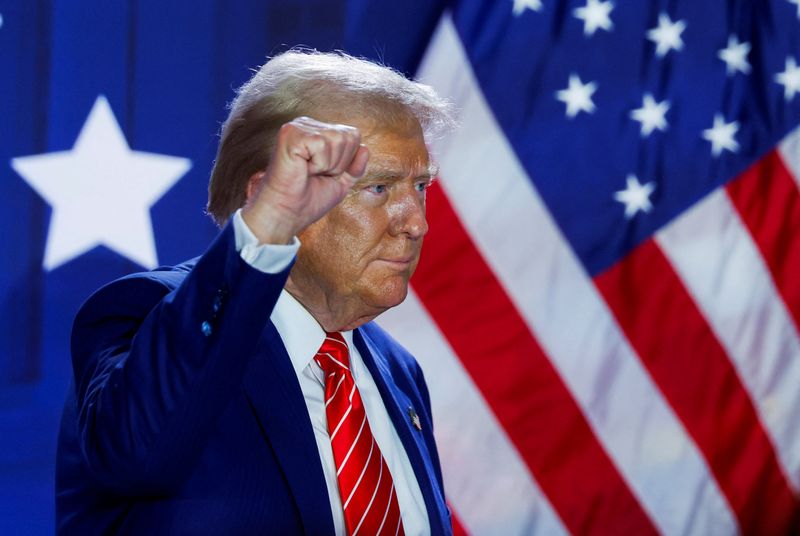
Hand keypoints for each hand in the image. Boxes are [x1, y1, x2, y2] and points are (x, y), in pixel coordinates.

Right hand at [241, 116, 369, 244]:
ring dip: (327, 165)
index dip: (346, 162)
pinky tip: (302, 168)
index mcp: (319, 132)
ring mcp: (299, 127)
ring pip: (338, 139)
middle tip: (315, 174)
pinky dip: (317, 163)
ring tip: (308, 172)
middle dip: (338, 163)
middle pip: (349, 136)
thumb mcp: (341, 183)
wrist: (287, 214)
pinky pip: (322, 144)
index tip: (324, 175)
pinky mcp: (291, 132)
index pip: (353, 136)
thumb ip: (355, 166)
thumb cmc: (308, 200)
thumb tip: (365, 148)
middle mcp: (308, 125)